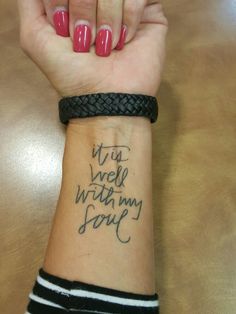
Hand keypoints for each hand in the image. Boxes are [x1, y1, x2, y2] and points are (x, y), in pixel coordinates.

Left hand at [18, 0, 167, 96]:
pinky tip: (125, 41)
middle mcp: (98, 1)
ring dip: (107, 18)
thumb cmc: (71, 73)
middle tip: (86, 40)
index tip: (62, 29)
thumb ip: (30, 0)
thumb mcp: (34, 37)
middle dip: (82, 8)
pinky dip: (129, 18)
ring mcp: (124, 5)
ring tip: (107, 46)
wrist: (105, 98)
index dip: (60, 0)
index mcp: (73, 2)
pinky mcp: (149, 12)